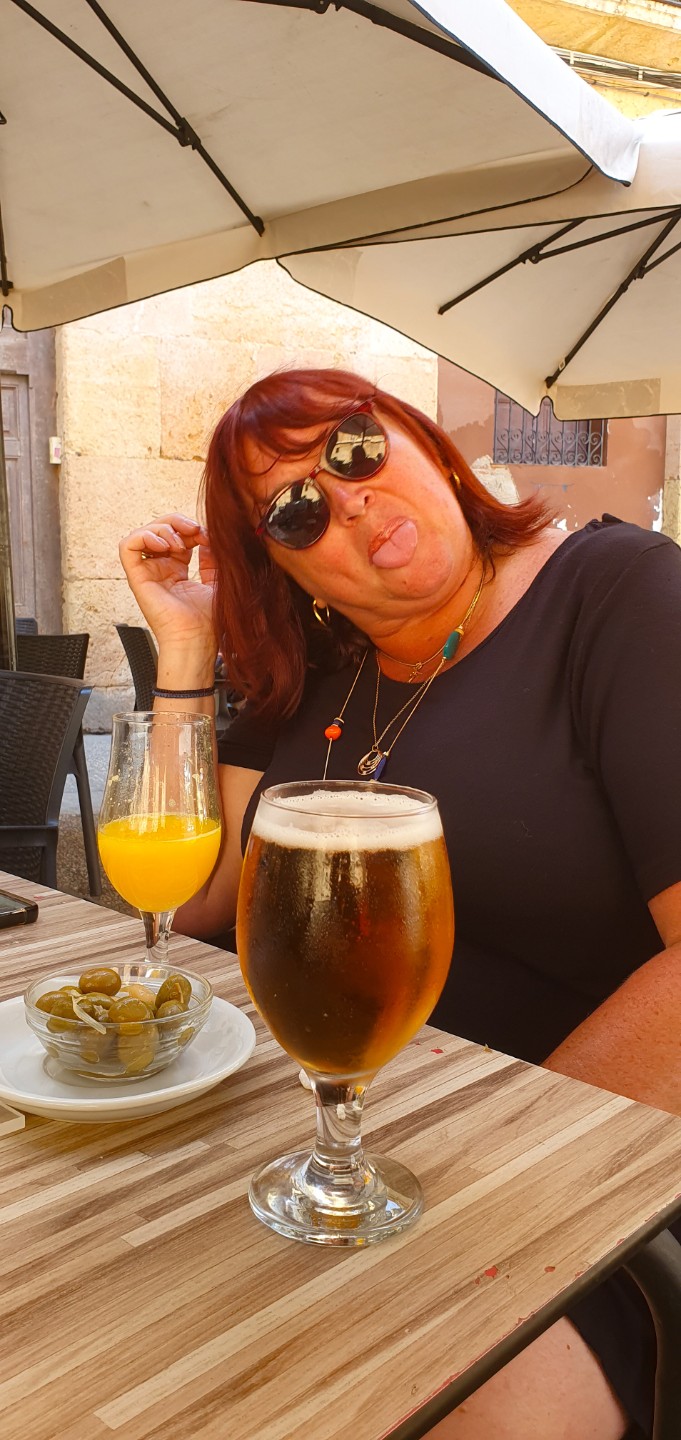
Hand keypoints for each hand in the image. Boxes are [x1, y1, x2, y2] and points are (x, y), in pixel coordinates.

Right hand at [119, 514, 217, 655]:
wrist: (196, 640)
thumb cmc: (208, 621)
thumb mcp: (217, 581)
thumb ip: (213, 558)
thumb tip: (207, 536)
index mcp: (177, 570)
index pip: (177, 536)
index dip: (191, 529)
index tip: (208, 536)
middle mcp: (160, 569)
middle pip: (158, 529)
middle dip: (176, 521)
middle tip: (194, 529)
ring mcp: (147, 572)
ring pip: (142, 533)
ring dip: (162, 528)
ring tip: (179, 543)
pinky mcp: (137, 577)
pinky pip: (127, 546)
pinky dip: (144, 536)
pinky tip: (164, 545)